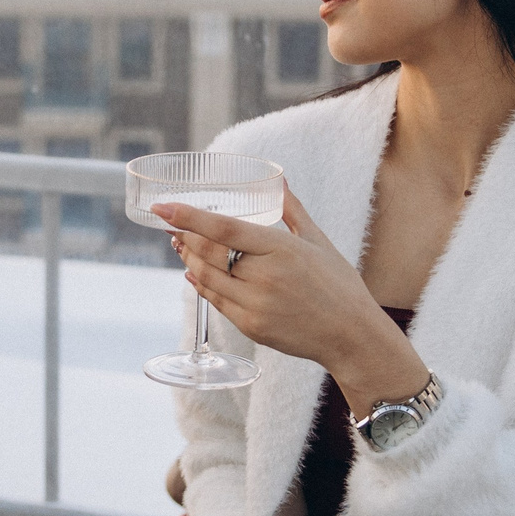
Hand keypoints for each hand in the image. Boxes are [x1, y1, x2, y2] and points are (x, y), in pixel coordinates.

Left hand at [155, 188, 429, 417]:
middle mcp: (263, 278)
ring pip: (206, 278)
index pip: (224, 230)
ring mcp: (255, 306)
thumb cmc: (339, 284)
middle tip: (171, 224)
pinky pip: (216, 302)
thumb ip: (291, 209)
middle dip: (185, 237)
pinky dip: (202, 285)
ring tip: (181, 245)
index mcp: (281, 250)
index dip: (189, 217)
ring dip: (189, 260)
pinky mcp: (251, 327)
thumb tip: (278, 179)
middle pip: (208, 254)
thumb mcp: (318, 240)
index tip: (163, 207)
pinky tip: (196, 273)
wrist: (352, 336)